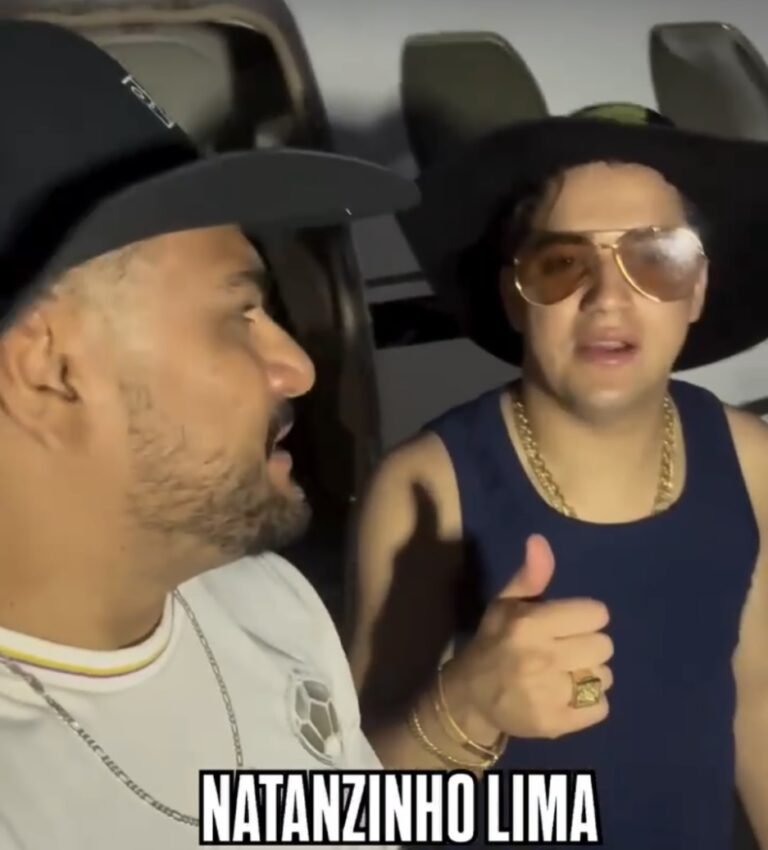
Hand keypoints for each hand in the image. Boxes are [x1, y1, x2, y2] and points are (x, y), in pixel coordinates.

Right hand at [444, 534, 611, 740]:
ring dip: (588, 674)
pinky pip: (601, 707)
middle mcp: (542, 658)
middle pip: (603, 645)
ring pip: (604, 676)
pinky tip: (566, 696)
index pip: (596, 613)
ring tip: (564, 674)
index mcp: (530, 624)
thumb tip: (539, 540)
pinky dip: (589, 703)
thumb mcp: (506, 603)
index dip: (585, 616)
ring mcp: (549, 694)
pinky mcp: (556, 723)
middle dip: (587, 645)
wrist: (470, 697)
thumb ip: (530, 575)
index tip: (567, 623)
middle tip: (566, 650)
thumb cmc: (494, 642)